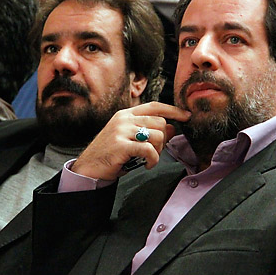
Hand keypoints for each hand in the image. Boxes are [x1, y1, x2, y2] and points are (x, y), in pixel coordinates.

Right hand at [71, 102, 190, 179]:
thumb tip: (172, 128)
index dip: (173, 110)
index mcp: (126, 114)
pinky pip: (149, 150)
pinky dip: (153, 160)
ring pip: (157, 135)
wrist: (89, 168)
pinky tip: (148, 165)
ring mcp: (122, 131)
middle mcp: (124, 119)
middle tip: (155, 152)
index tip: (186, 116)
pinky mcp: (121, 145)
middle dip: (163, 140)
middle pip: (160, 122)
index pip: (154, 106)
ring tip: (149, 159)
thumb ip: (150, 132)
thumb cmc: (110, 154)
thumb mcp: (131, 140)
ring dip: (158, 151)